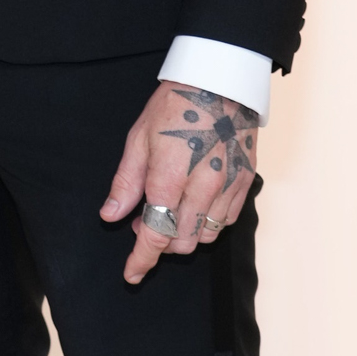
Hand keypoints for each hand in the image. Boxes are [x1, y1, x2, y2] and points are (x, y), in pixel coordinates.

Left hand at [100, 79, 258, 284]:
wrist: (220, 81)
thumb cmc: (174, 106)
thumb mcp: (138, 139)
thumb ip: (126, 183)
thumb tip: (110, 216)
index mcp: (170, 176)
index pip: (155, 234)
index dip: (141, 259)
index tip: (131, 274)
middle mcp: (203, 188)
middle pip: (181, 242)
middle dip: (159, 243)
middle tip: (144, 220)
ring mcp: (229, 187)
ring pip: (205, 236)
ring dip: (183, 234)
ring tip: (169, 209)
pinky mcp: (246, 183)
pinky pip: (226, 221)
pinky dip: (207, 223)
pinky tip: (195, 204)